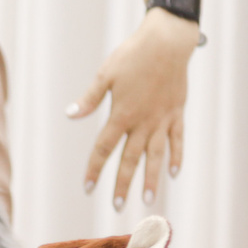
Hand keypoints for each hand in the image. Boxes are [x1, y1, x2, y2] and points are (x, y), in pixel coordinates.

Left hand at [69, 11, 195, 206]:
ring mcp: (162, 119)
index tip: (88, 188)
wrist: (167, 42)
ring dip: (151, 178)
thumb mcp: (106, 74)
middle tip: (116, 206)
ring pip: (156, 155)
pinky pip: (177, 139)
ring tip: (148, 199)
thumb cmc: (134, 55)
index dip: (95, 169)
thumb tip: (70, 114)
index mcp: (122, 115)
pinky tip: (174, 172)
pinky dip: (176, 155)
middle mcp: (143, 122)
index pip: (104, 148)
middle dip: (122, 184)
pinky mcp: (177, 112)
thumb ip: (90, 99)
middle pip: (130, 159)